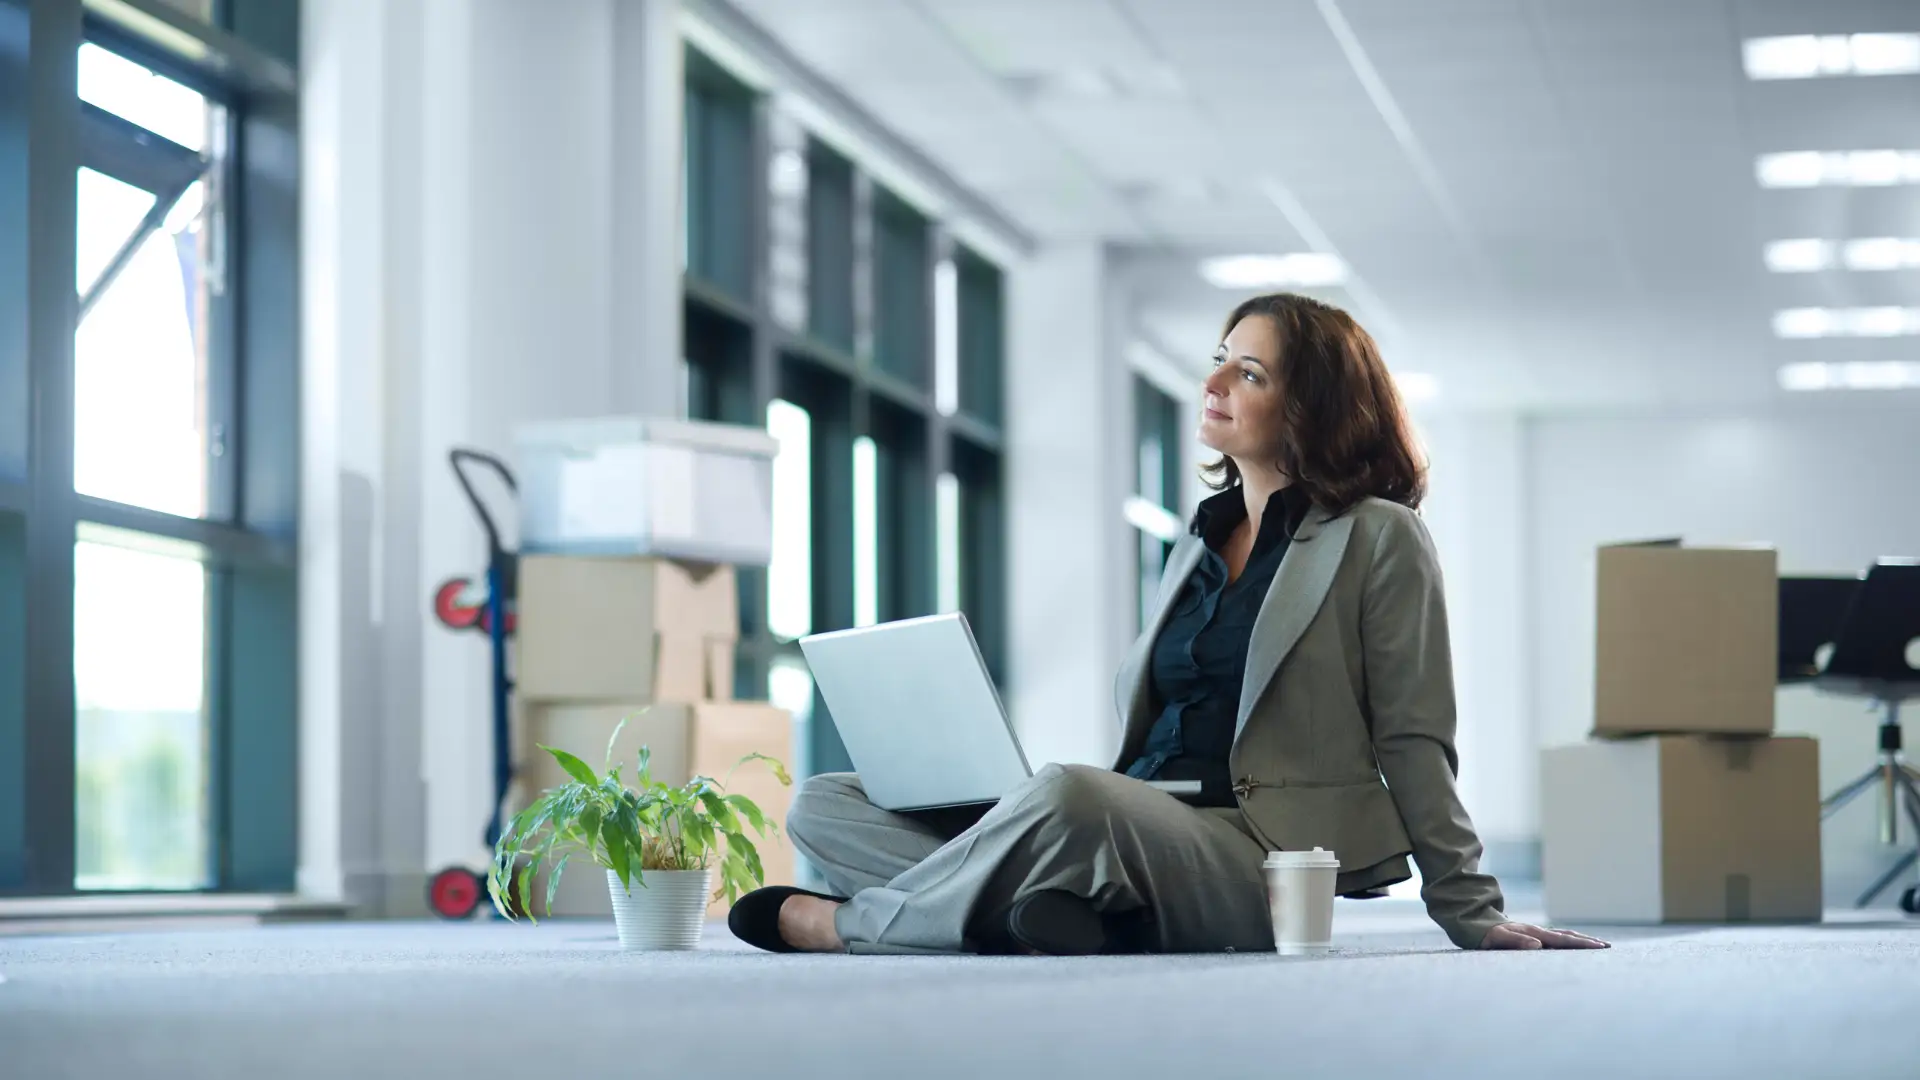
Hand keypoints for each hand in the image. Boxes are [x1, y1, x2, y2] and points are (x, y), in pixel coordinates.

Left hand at [1480, 921, 1609, 949]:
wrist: (1473, 922)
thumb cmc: (1484, 934)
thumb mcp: (1496, 939)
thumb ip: (1516, 942)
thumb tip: (1537, 945)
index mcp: (1533, 933)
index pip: (1562, 940)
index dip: (1581, 944)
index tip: (1600, 947)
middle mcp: (1537, 931)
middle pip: (1567, 936)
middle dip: (1587, 942)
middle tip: (1607, 947)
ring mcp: (1535, 932)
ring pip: (1562, 935)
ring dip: (1579, 940)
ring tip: (1596, 945)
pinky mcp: (1531, 935)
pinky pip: (1554, 938)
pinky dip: (1568, 940)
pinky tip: (1572, 945)